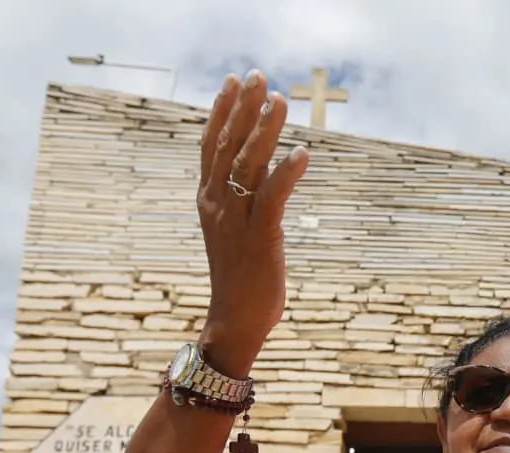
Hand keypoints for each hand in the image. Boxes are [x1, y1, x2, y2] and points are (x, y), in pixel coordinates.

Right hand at [196, 71, 310, 377]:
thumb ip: (245, 195)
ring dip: (265, 131)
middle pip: (229, 146)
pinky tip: (301, 153)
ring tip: (280, 101)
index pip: (211, 146)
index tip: (234, 81)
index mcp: (208, 200)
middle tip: (258, 76)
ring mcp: (237, 222)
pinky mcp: (260, 239)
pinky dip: (286, 175)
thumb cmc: (239, 276)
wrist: (234, 319)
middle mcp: (218, 205)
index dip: (222, 111)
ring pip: (249, 166)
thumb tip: (265, 161)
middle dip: (244, 109)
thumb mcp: (237, 228)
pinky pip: (273, 199)